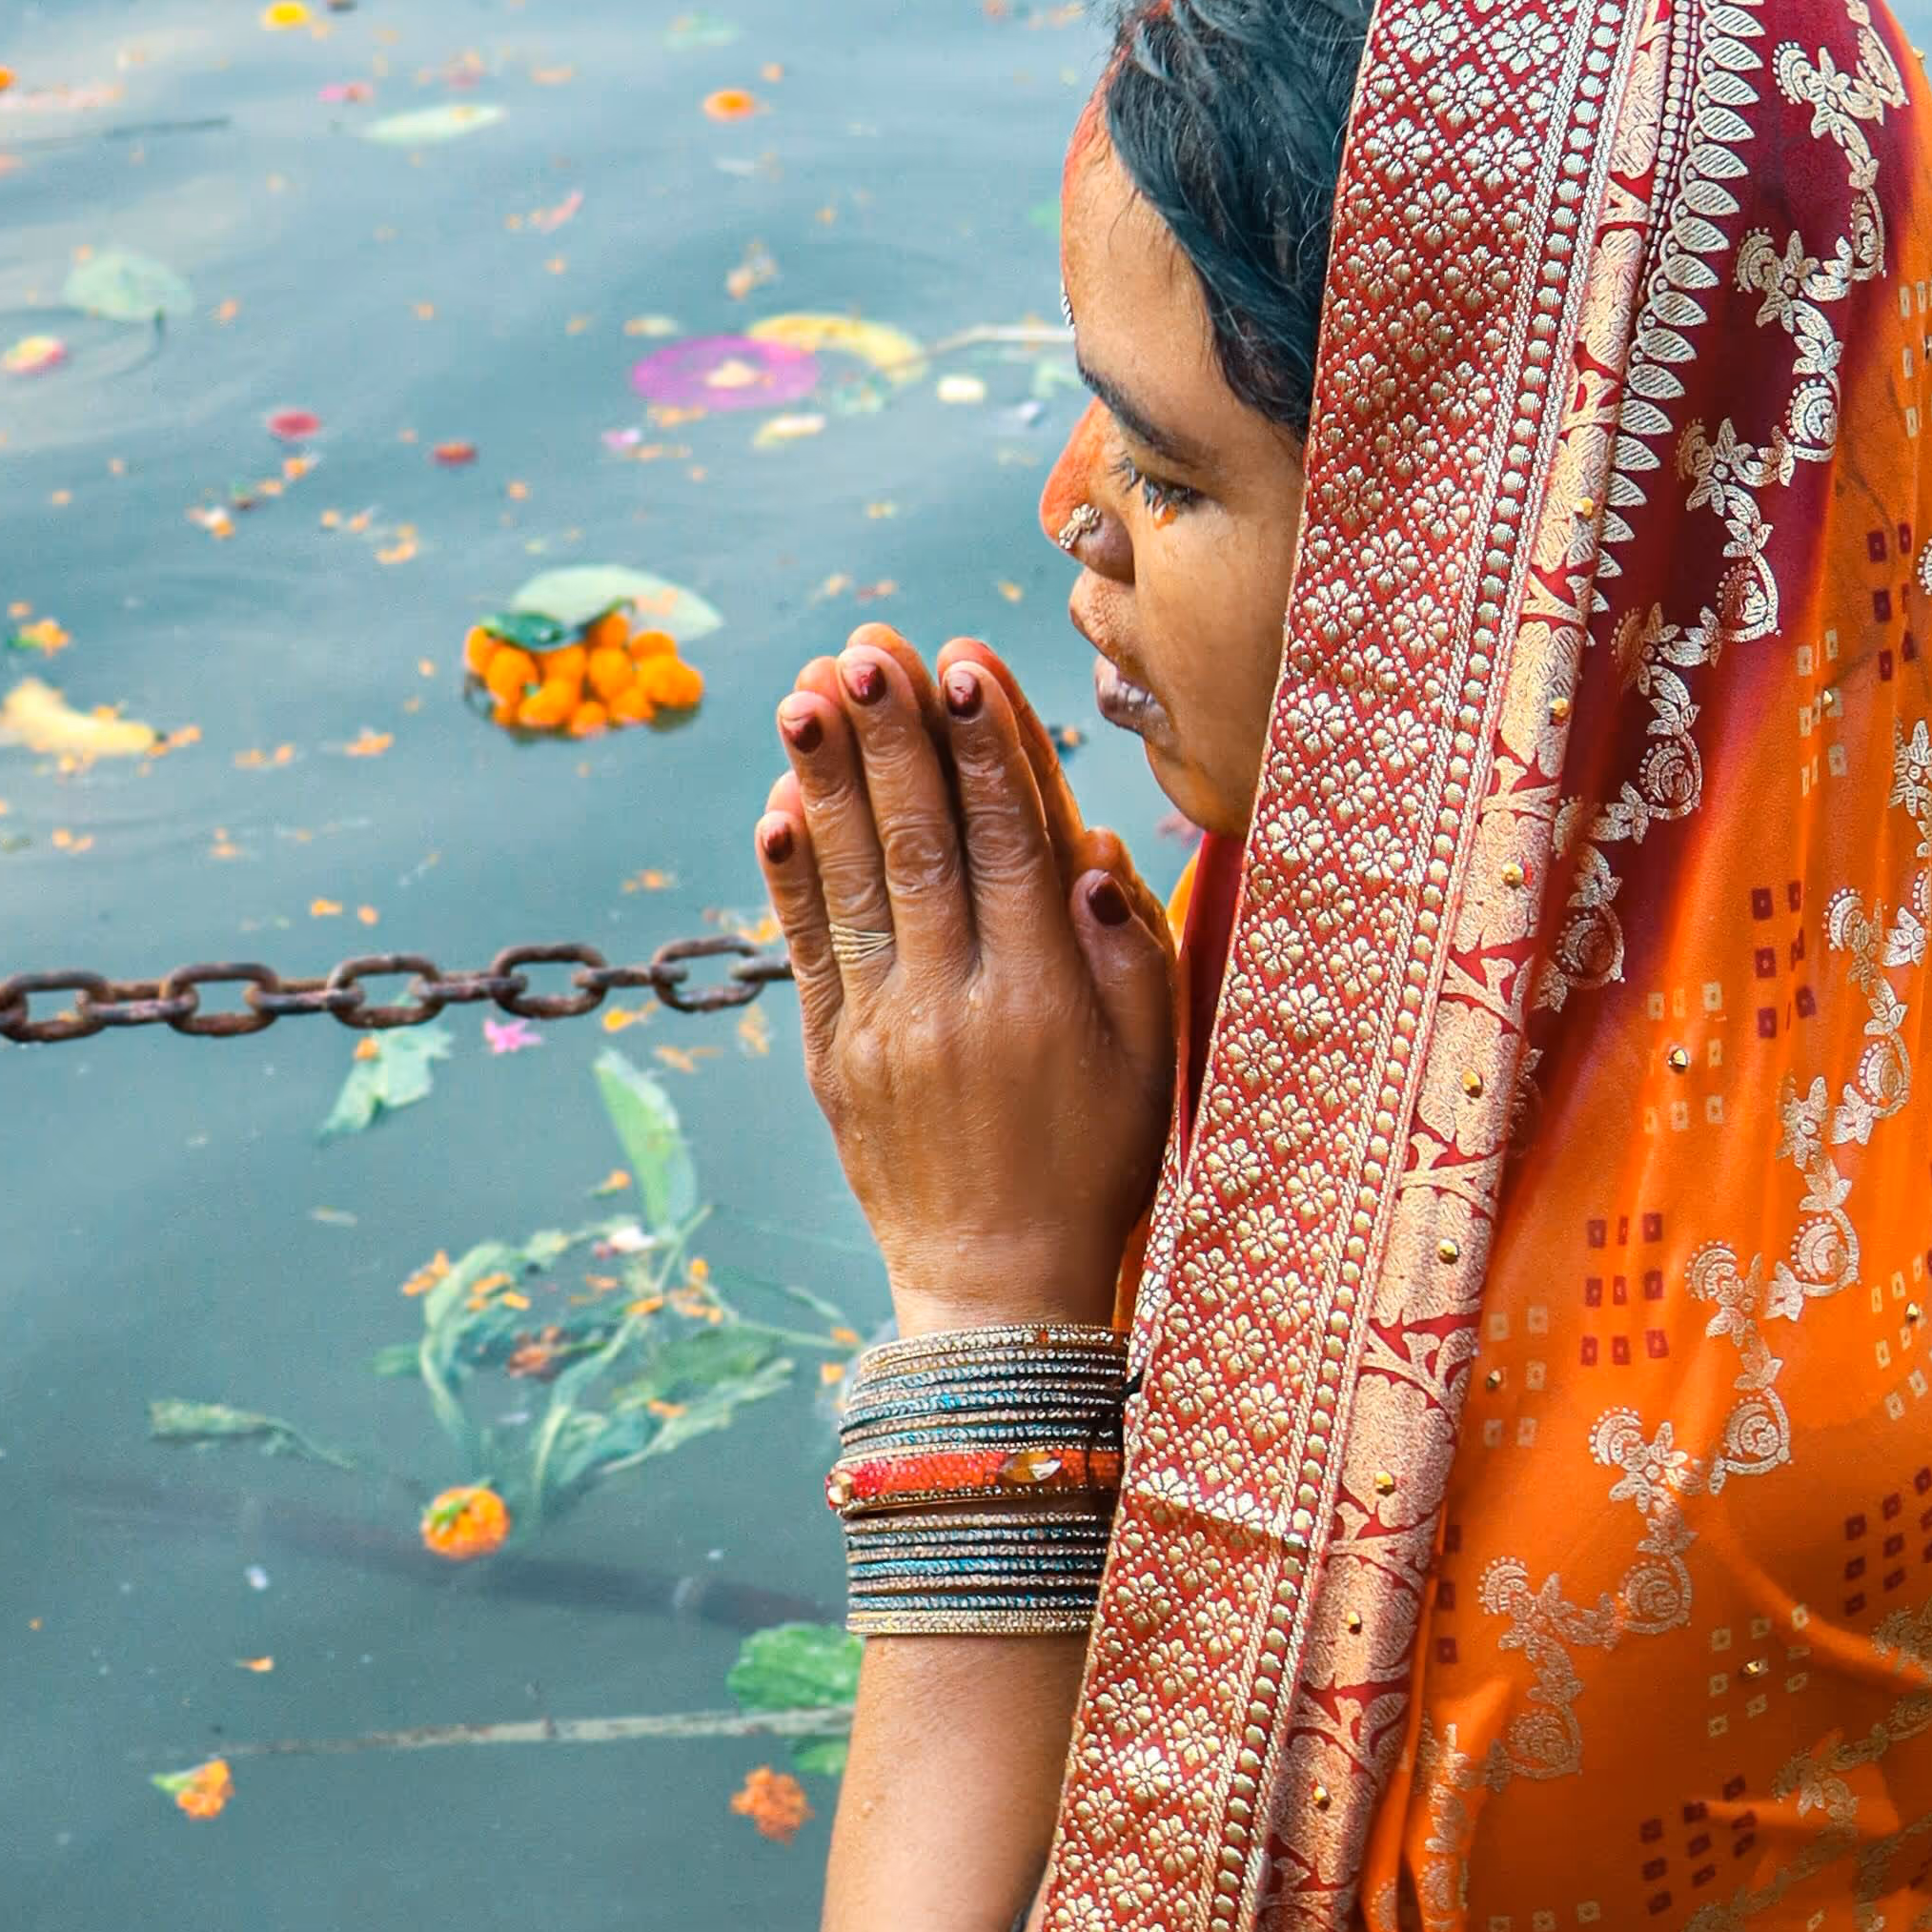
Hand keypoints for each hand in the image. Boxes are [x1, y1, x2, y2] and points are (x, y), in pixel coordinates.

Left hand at [757, 626, 1174, 1328]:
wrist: (1000, 1288)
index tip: (966, 658)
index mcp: (1049, 994)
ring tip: (810, 686)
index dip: (989, 744)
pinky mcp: (830, 1057)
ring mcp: (884, 1029)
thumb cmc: (1097, 1161)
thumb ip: (1132, 952)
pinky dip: (790, 875)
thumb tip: (1092, 849)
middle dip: (895, 733)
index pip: (1013, 841)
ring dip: (829, 777)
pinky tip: (779, 802)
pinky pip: (805, 951)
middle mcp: (959, 1003)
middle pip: (922, 841)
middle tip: (870, 643)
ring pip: (855, 880)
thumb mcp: (1151, 1059)